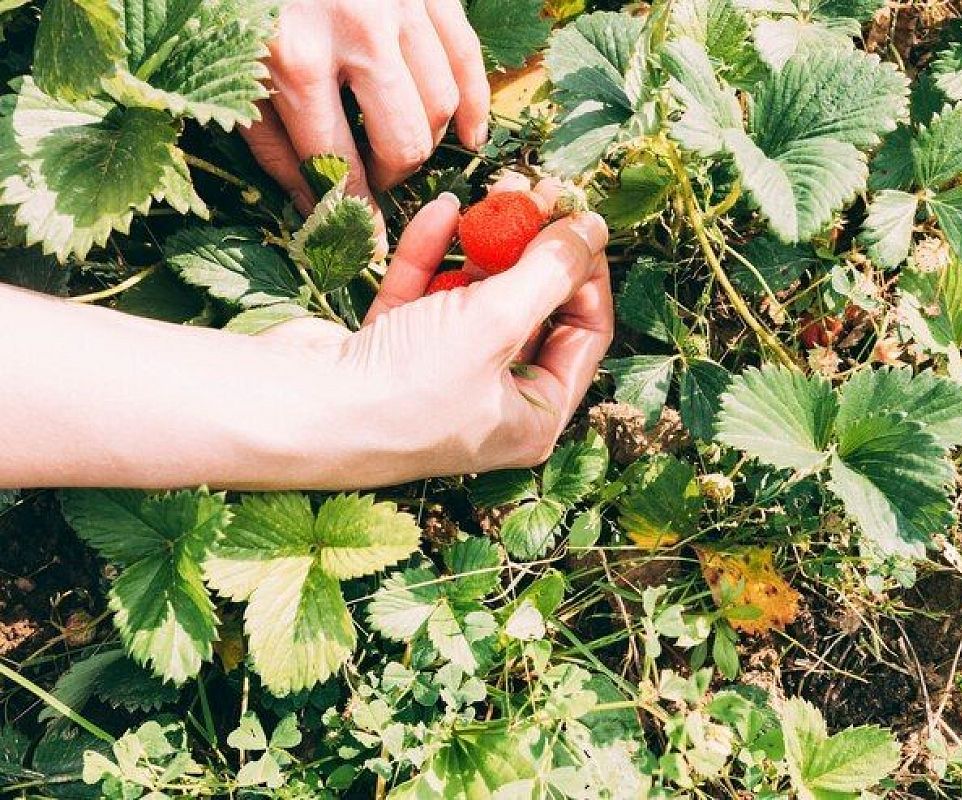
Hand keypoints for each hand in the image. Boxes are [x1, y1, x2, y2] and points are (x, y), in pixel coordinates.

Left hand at [241, 0, 489, 248]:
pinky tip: (469, 135)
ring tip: (397, 146)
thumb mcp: (229, 68)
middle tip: (373, 179)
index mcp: (294, 58)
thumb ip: (271, 139)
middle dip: (391, 176)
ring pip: (440, 104)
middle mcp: (356, 33)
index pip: (337, 164)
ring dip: (424, 140)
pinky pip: (468, 58)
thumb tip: (316, 207)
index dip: (352, 213)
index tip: (362, 243)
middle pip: (404, 142)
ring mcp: (399, 5)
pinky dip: (474, 104)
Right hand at [263, 181, 612, 488]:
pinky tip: (442, 209)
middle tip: (537, 190)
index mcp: (533, 417)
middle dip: (535, 248)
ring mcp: (440, 376)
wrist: (295, 408)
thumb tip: (593, 229)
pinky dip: (435, 254)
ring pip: (479, 296)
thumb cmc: (406, 387)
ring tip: (497, 187)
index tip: (579, 220)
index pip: (585, 334)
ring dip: (487, 242)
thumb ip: (550, 272)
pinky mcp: (392, 352)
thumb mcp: (497, 323)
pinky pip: (427, 294)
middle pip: (533, 310)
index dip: (587, 273)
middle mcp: (491, 401)